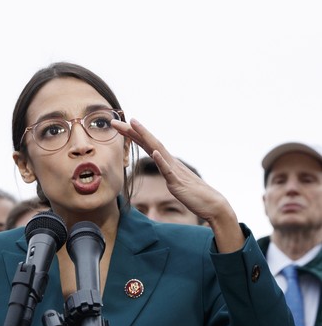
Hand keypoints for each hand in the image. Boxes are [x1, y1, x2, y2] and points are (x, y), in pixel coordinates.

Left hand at [113, 118, 244, 251]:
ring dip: (145, 136)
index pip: (147, 145)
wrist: (211, 204)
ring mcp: (174, 171)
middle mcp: (170, 162)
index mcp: (167, 162)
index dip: (133, 134)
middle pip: (148, 142)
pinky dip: (161, 161)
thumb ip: (167, 173)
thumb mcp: (174, 182)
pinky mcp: (178, 183)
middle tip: (114, 121)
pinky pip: (168, 171)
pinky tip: (154, 152)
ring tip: (133, 124)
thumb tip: (160, 167)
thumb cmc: (193, 195)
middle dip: (131, 131)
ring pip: (157, 150)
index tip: (120, 125)